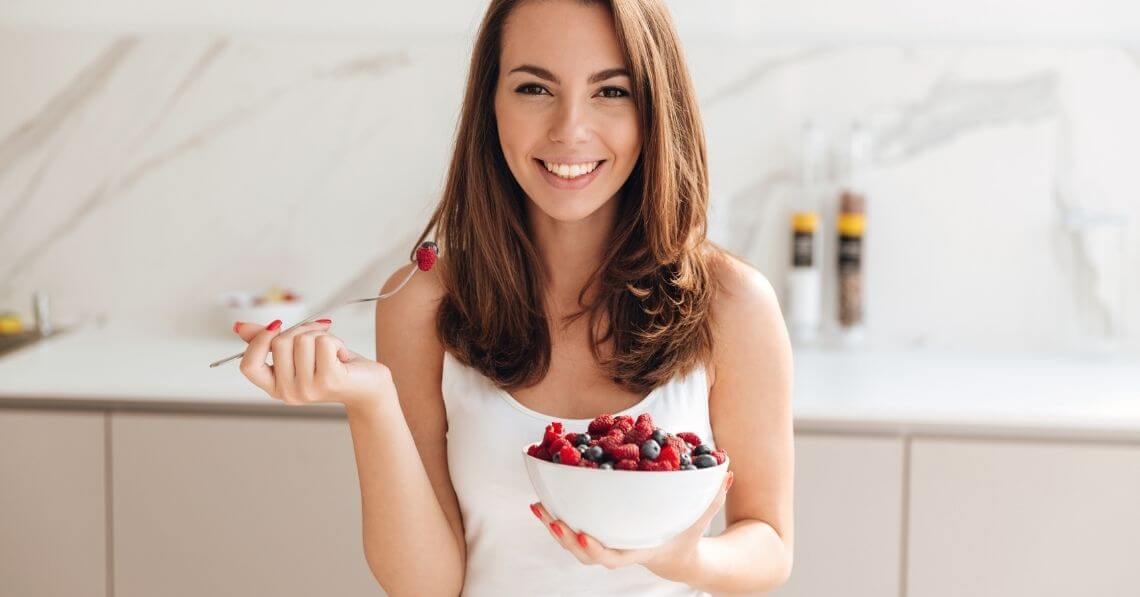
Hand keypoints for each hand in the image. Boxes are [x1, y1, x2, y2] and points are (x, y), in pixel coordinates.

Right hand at [233, 319, 393, 409]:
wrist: (368, 385)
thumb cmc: (333, 365)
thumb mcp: (298, 351)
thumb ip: (269, 341)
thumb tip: (238, 327)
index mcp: (276, 387)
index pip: (249, 366)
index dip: (259, 341)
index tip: (276, 326)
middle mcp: (289, 393)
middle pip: (279, 343)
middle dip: (301, 330)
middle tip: (319, 339)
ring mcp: (308, 389)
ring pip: (302, 339)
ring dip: (321, 336)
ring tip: (333, 352)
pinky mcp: (329, 380)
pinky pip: (322, 342)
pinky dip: (335, 340)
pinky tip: (342, 356)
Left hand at [531, 470, 733, 577]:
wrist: (677, 556)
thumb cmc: (687, 535)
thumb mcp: (701, 517)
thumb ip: (713, 495)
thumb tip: (727, 470)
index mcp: (638, 550)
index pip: (613, 556)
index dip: (596, 549)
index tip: (584, 536)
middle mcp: (618, 550)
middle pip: (585, 553)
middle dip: (566, 539)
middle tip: (553, 519)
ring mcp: (606, 544)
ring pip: (573, 544)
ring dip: (553, 527)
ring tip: (539, 507)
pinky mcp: (597, 534)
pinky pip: (572, 530)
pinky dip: (555, 518)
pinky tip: (542, 502)